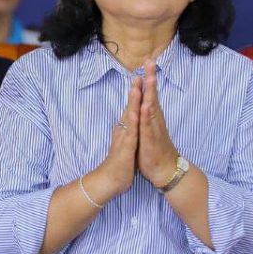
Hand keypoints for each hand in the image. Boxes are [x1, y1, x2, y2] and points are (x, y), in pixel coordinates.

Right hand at [84, 75, 139, 202]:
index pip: (132, 107)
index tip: (142, 76)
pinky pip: (130, 134)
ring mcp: (124, 138)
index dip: (137, 92)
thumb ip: (127, 130)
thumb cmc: (120, 163)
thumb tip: (128, 119)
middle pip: (130, 106)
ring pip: (129, 117)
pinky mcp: (125, 148)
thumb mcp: (126, 143)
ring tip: (136, 86)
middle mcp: (124, 130)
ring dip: (133, 101)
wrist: (110, 181)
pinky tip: (135, 113)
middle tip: (139, 72)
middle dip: (135, 90)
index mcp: (126, 128)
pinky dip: (133, 123)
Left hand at [136, 59, 179, 187]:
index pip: (149, 94)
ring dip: (150, 93)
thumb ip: (145, 117)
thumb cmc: (154, 150)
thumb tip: (143, 104)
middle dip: (151, 78)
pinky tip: (145, 106)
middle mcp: (154, 120)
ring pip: (151, 107)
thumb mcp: (147, 130)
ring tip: (149, 77)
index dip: (148, 79)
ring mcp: (153, 129)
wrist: (165, 170)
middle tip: (150, 61)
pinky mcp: (151, 140)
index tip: (147, 62)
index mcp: (152, 117)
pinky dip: (147, 116)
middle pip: (152, 95)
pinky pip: (148, 126)